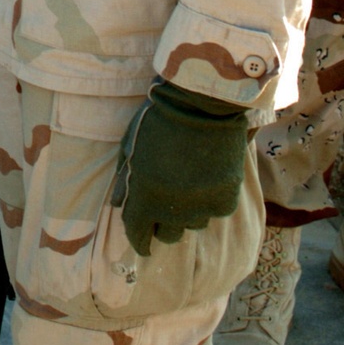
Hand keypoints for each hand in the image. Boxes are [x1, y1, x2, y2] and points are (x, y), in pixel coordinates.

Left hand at [110, 78, 248, 256]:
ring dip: (187, 211)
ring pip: (193, 223)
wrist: (200, 102)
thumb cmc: (158, 119)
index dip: (139, 240)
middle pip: (168, 234)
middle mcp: (174, 208)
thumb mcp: (131, 146)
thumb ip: (125, 180)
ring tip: (187, 184)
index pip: (138, 233)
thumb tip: (118, 205)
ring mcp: (202, 205)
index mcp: (146, 195)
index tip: (142, 243)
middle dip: (163, 224)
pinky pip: (216, 210)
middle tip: (164, 207)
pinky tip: (207, 177)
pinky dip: (210, 200)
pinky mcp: (226, 198)